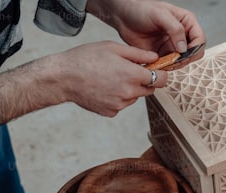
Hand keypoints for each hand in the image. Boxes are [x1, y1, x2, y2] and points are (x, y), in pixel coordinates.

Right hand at [52, 41, 166, 116]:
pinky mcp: (111, 112)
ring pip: (135, 97)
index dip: (161, 73)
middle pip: (149, 89)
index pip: (161, 79)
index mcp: (132, 75)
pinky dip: (117, 97)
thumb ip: (138, 54)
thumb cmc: (86, 58)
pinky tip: (104, 88)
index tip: (157, 70)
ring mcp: (120, 105)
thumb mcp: (113, 48)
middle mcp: (129, 92)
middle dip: (144, 81)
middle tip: (128, 71)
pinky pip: (122, 104)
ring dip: (130, 89)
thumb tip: (155, 58)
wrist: (64, 77)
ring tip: (111, 78)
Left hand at [89, 0, 205, 59]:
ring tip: (164, 62)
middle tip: (174, 60)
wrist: (123, 16)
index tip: (183, 52)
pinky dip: (166, 68)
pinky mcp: (163, 54)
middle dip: (186, 59)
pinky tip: (158, 64)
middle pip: (194, 53)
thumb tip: (183, 48)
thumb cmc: (140, 8)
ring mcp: (173, 45)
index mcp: (187, 22)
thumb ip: (175, 29)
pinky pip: (170, 65)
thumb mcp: (160, 14)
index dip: (194, 48)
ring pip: (183, 61)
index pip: (200, 39)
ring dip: (175, 65)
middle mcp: (182, 35)